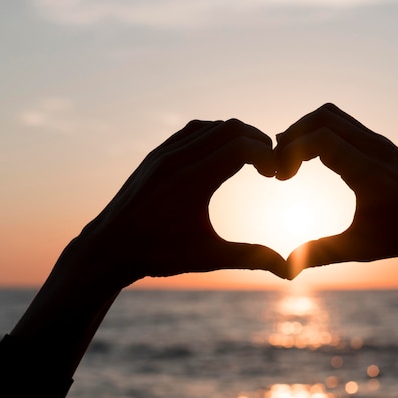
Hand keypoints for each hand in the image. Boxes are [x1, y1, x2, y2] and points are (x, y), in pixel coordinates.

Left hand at [75, 118, 287, 289]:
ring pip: (212, 126)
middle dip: (258, 141)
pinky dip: (215, 135)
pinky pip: (193, 131)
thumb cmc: (158, 255)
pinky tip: (223, 155)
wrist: (109, 248)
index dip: (268, 155)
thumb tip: (288, 271)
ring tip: (252, 160)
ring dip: (237, 136)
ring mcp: (164, 153)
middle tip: (270, 166)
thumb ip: (250, 257)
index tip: (278, 175)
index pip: (241, 147)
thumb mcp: (208, 258)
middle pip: (231, 128)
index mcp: (192, 181)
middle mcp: (177, 159)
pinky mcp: (156, 154)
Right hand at [275, 103, 397, 277]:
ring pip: (332, 115)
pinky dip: (321, 132)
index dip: (290, 151)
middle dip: (292, 135)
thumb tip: (287, 267)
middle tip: (279, 166)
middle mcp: (375, 148)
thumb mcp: (362, 249)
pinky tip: (312, 158)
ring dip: (306, 130)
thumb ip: (322, 252)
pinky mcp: (380, 143)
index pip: (320, 139)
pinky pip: (343, 123)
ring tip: (290, 159)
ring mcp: (379, 141)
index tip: (281, 178)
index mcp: (369, 172)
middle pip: (322, 118)